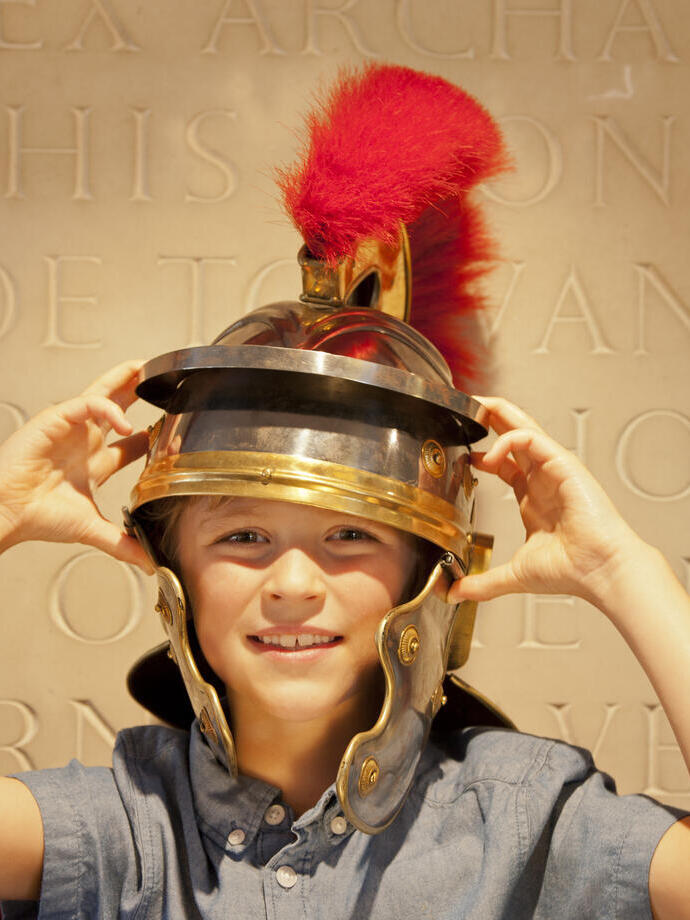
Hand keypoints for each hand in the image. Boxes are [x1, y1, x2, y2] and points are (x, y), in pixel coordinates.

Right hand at [0, 361, 151, 572]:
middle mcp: (85, 440)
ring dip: (126, 379)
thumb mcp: (91, 529)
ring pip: (103, 392)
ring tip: (146, 368)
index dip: (154, 437)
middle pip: (118, 405)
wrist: (7, 512)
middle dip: (139, 390)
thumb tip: (150, 564)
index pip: (131, 442)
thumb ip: (122, 544)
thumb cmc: (38, 517)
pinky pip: (88, 402)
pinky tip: (126, 423)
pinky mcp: (55, 419)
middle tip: (164, 379)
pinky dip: (109, 408)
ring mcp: (70, 427)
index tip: (175, 436)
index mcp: (94, 463)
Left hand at [449, 397, 639, 608]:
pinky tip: (488, 458)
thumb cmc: (572, 570)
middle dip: (492, 417)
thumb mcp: (515, 575)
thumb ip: (483, 583)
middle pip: (515, 434)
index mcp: (534, 497)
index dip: (482, 454)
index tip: (464, 457)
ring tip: (477, 404)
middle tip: (467, 405)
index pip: (506, 463)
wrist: (600, 571)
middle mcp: (543, 479)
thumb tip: (455, 594)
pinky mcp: (563, 464)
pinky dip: (506, 440)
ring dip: (500, 412)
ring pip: (525, 425)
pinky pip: (531, 437)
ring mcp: (554, 468)